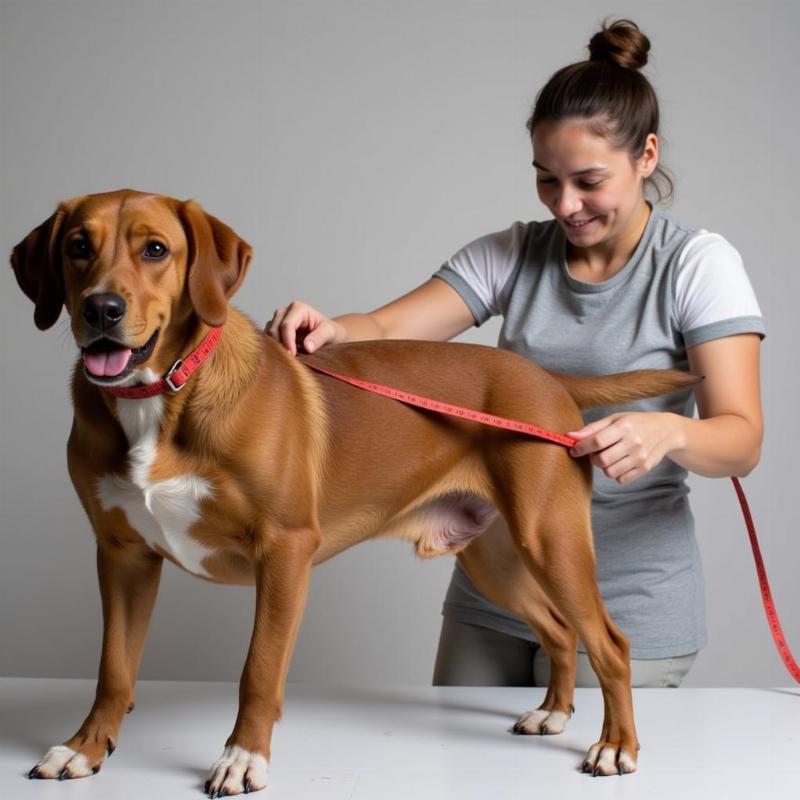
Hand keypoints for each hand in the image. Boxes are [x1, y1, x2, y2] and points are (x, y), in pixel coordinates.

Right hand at [265, 301, 343, 354]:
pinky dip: (273, 348)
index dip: (287, 341)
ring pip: (268, 334)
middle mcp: (285, 312)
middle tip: (288, 360)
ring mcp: (278, 320)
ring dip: (275, 347)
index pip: (287, 325)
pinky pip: (268, 339)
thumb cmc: (331, 332)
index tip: (292, 355)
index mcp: (298, 308)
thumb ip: (319, 338)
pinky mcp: (276, 330)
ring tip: (286, 359)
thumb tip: (307, 347)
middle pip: (274, 329)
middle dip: (280, 345)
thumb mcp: (330, 333)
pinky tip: (282, 357)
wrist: (329, 335)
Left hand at [567, 412, 682, 484]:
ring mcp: (641, 457)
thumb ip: (592, 429)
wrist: (666, 431)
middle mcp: (634, 442)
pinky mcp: (645, 468)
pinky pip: (621, 479)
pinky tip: (620, 463)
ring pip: (609, 472)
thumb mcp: (615, 419)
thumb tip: (570, 436)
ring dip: (604, 467)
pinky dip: (616, 474)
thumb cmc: (636, 423)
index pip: (597, 441)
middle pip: (601, 460)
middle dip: (593, 458)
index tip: (573, 450)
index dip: (581, 447)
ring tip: (610, 456)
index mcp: (624, 426)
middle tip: (596, 452)